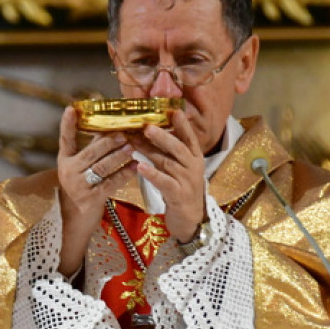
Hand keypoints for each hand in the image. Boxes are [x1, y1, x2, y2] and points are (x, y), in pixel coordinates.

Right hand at [57, 106, 138, 276]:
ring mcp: (78, 186)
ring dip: (119, 156)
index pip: (65, 139)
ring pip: (102, 167)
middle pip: (90, 152)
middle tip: (124, 133)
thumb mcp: (79, 169)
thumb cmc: (81, 187)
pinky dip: (124, 174)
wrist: (75, 219)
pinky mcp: (90, 199)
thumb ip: (90, 151)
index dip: (67, 124)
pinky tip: (135, 167)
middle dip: (108, 141)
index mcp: (64, 161)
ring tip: (132, 147)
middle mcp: (68, 172)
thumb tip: (111, 128)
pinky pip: (110, 183)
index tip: (71, 108)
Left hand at [129, 110, 205, 242]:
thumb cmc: (181, 190)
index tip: (174, 110)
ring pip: (167, 163)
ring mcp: (187, 181)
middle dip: (162, 136)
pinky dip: (151, 173)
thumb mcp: (181, 168)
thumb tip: (153, 132)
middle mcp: (193, 167)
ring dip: (150, 152)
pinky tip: (139, 167)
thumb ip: (171, 152)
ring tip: (134, 143)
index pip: (190, 137)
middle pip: (178, 147)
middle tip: (147, 126)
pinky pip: (164, 181)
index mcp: (195, 158)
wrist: (191, 218)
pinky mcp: (178, 195)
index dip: (182, 124)